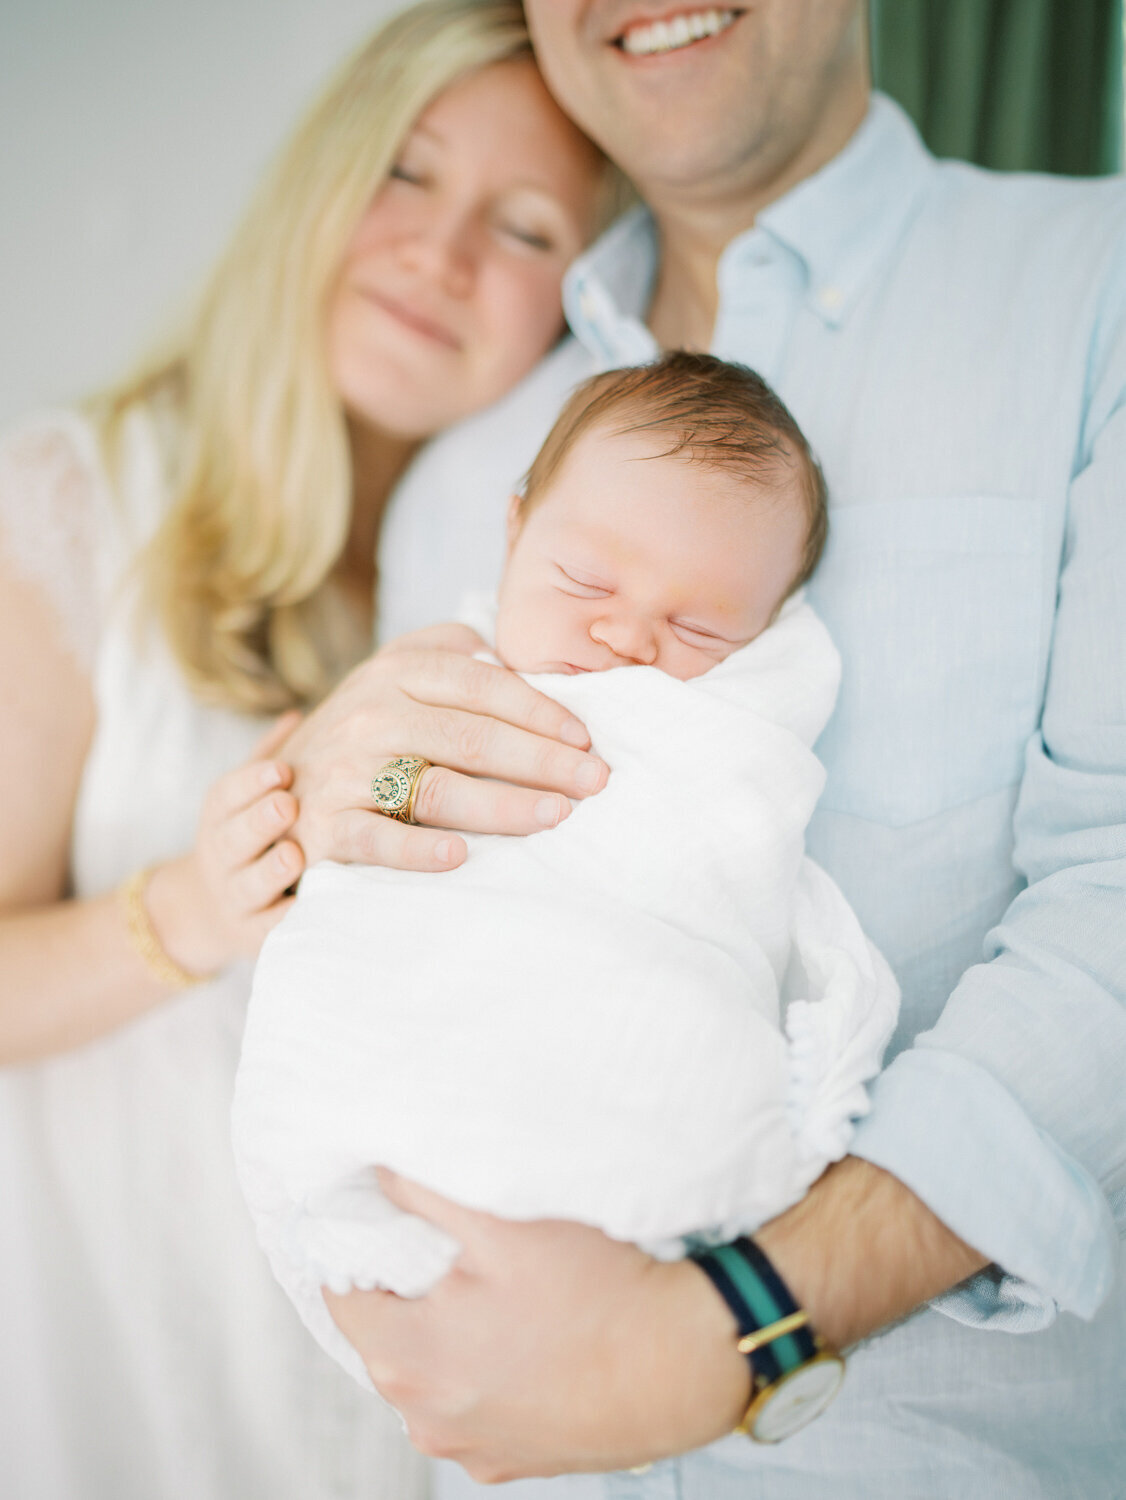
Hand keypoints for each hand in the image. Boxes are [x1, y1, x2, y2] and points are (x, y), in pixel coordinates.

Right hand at [144, 713, 304, 975]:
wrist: (206, 911)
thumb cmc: (246, 837)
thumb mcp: (244, 798)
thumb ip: (267, 758)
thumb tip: (296, 712)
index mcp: (220, 815)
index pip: (226, 794)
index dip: (251, 781)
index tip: (283, 768)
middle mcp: (221, 855)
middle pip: (233, 837)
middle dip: (259, 820)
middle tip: (288, 803)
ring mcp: (235, 896)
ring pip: (249, 885)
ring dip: (270, 871)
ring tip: (293, 854)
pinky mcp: (252, 935)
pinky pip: (268, 929)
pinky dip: (285, 920)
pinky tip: (305, 907)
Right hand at [282, 624, 607, 870]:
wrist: (272, 793)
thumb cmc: (360, 732)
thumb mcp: (391, 673)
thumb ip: (445, 651)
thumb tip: (507, 650)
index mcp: (396, 672)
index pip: (482, 685)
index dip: (540, 711)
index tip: (586, 739)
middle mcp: (371, 715)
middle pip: (472, 738)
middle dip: (543, 761)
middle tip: (596, 782)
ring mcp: (347, 771)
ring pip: (437, 788)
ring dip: (504, 805)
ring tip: (557, 816)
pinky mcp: (327, 826)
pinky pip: (377, 839)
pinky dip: (418, 850)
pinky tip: (461, 857)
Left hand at [322, 1172, 749, 1482]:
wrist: (685, 1363)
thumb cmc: (598, 1292)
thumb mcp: (503, 1221)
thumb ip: (422, 1191)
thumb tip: (372, 1171)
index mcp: (407, 1360)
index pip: (342, 1290)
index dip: (361, 1242)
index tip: (389, 1213)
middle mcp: (426, 1418)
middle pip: (385, 1332)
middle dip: (406, 1285)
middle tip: (451, 1242)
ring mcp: (471, 1447)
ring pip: (429, 1371)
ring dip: (446, 1330)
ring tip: (496, 1287)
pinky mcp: (514, 1458)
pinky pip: (474, 1402)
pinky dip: (485, 1368)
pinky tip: (524, 1335)